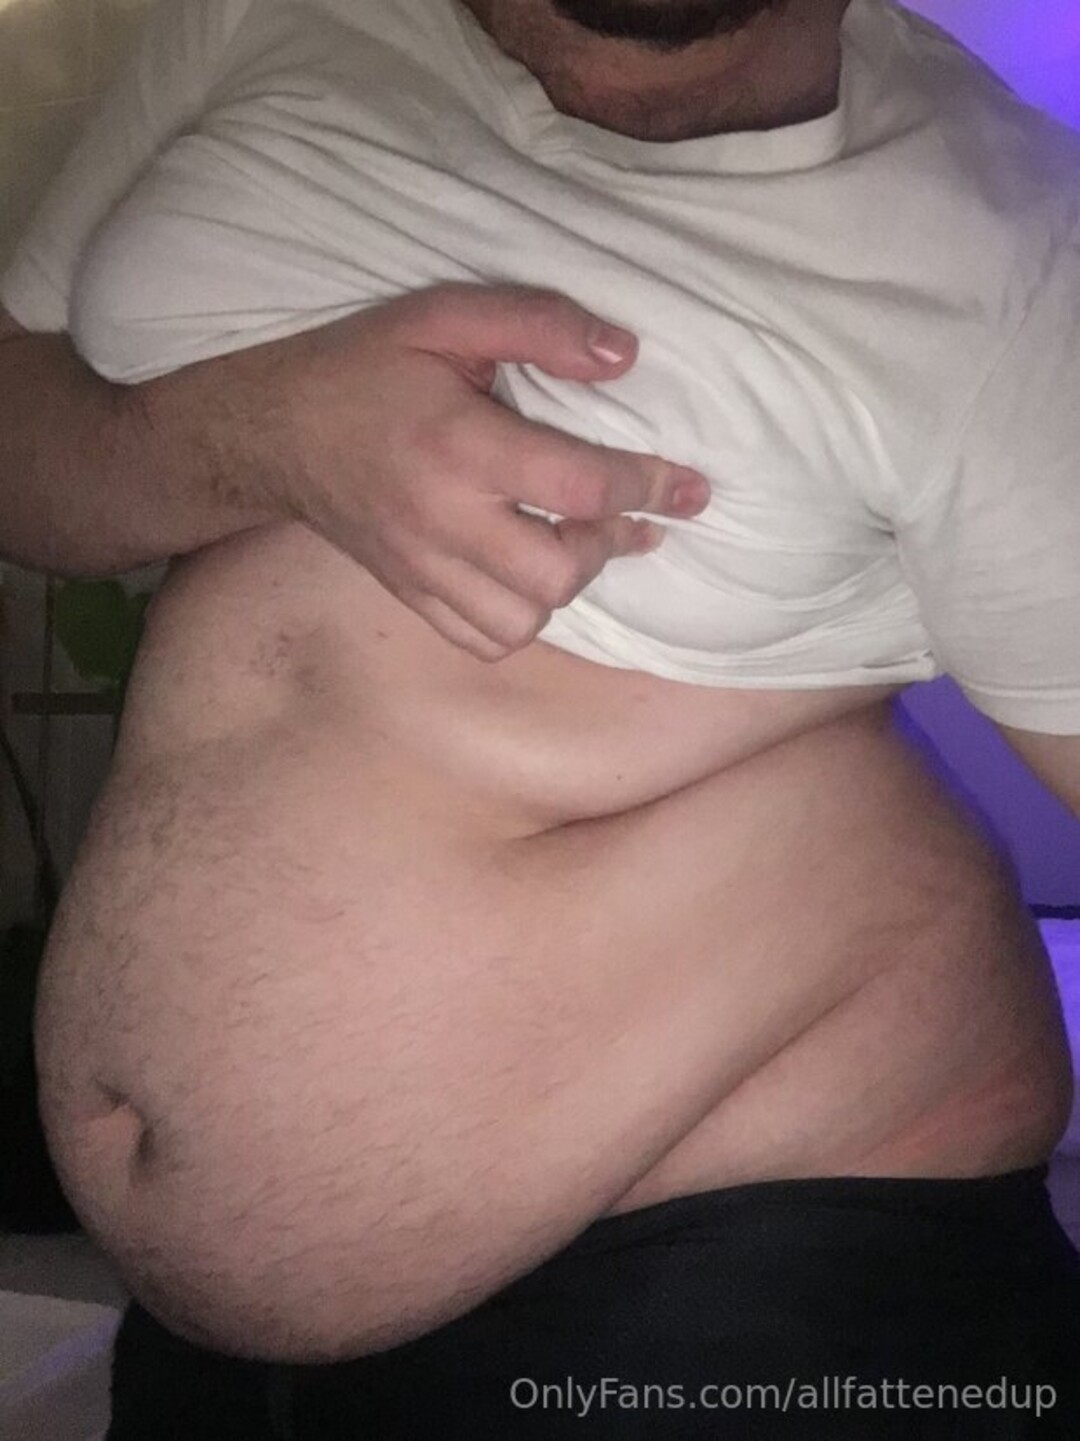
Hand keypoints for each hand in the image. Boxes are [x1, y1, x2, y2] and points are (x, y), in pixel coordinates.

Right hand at [264, 283, 709, 659]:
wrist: (274, 430)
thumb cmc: (365, 367)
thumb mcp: (447, 315)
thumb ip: (539, 326)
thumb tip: (626, 358)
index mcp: (459, 445)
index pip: (579, 486)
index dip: (649, 485)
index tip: (692, 487)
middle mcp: (443, 520)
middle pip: (557, 573)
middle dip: (608, 545)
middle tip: (624, 513)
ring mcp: (423, 568)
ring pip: (525, 621)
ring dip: (566, 585)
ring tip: (575, 543)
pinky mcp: (410, 595)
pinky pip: (483, 640)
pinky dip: (522, 619)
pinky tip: (530, 578)